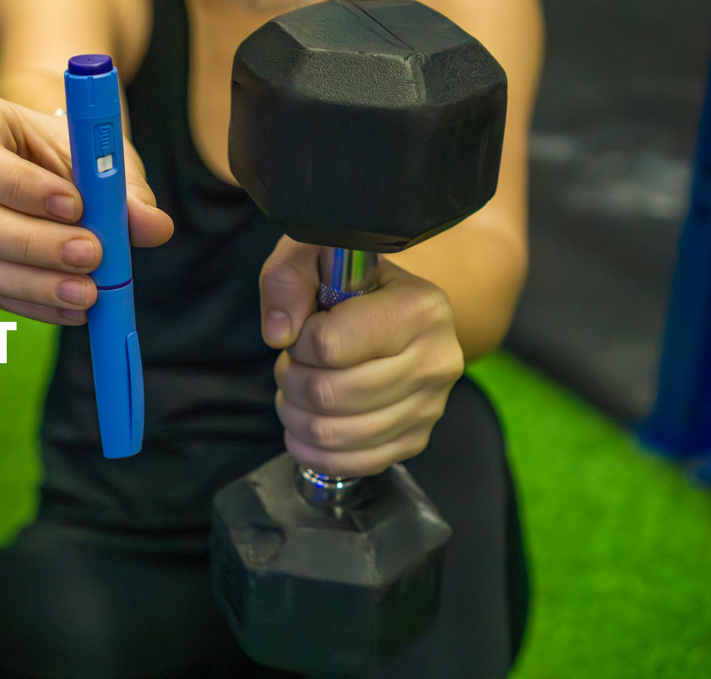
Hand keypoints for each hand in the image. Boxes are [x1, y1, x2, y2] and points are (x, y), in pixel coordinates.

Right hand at [0, 94, 172, 323]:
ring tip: (87, 293)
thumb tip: (155, 227)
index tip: (76, 205)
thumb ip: (124, 188)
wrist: (51, 165)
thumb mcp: (99, 156)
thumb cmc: (73, 151)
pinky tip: (74, 309)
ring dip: (34, 284)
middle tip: (91, 255)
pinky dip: (34, 304)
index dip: (20, 186)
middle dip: (32, 243)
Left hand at [260, 236, 464, 476]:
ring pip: (335, 433)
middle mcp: (435, 360)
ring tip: (295, 391)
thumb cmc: (353, 279)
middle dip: (292, 381)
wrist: (398, 306)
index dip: (299, 343)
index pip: (331, 345)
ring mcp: (430, 405)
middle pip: (330, 394)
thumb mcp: (316, 253)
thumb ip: (289, 279)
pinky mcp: (415, 438)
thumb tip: (280, 334)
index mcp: (419, 308)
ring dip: (296, 416)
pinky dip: (314, 451)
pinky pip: (353, 463)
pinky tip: (304, 427)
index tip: (303, 330)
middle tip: (292, 364)